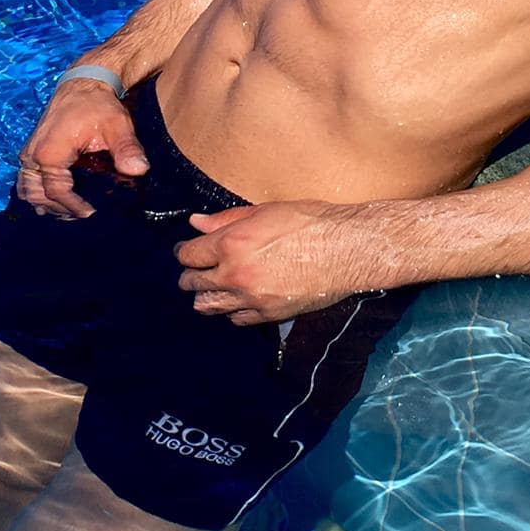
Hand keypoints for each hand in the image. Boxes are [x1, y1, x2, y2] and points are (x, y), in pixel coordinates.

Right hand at [17, 78, 148, 218]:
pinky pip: (26, 179)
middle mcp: (32, 154)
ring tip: (71, 208)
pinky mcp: (31, 150)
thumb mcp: (117, 125)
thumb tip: (139, 170)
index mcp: (49, 152)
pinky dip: (39, 192)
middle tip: (83, 213)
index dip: (74, 206)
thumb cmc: (99, 104)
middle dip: (60, 208)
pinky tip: (58, 197)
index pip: (57, 192)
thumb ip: (127, 149)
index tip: (92, 213)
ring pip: (27, 190)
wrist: (84, 83)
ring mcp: (28, 152)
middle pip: (38, 196)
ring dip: (46, 202)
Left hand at [176, 201, 359, 324]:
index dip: (183, 252)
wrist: (345, 249)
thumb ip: (226, 219)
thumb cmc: (310, 222)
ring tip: (210, 288)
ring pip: (209, 306)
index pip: (188, 255)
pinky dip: (232, 310)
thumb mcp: (265, 211)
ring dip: (205, 296)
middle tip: (194, 270)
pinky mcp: (269, 314)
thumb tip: (196, 223)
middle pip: (193, 283)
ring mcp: (251, 298)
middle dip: (189, 275)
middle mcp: (235, 275)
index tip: (185, 250)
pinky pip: (237, 319)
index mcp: (231, 243)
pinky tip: (238, 300)